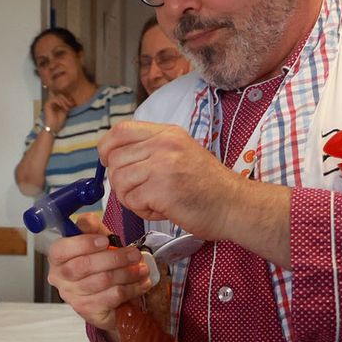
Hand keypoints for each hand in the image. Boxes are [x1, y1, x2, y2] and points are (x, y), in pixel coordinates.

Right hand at [41, 92, 71, 132]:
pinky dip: (59, 102)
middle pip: (61, 94)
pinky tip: (62, 107)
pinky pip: (54, 99)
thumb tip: (71, 98)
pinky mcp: (47, 104)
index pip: (62, 96)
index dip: (68, 98)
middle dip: (67, 99)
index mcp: (56, 103)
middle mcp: (52, 102)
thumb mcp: (65, 111)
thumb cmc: (59, 121)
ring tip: (66, 108)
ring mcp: (49, 102)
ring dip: (64, 101)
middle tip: (71, 105)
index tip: (72, 104)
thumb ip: (67, 104)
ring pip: (58, 96)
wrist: (53, 127)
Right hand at [46, 214, 150, 331]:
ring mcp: (73, 297)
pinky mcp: (88, 311)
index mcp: (58, 259)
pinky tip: (141, 283)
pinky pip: (112, 296)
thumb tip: (87, 219)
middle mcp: (60, 279)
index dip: (83, 244)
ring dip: (127, 273)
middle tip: (134, 254)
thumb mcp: (97, 243)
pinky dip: (131, 288)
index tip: (105, 241)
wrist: (109, 299)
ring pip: (102, 281)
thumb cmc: (100, 267)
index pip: (61, 250)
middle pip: (84, 266)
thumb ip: (92, 229)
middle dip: (114, 258)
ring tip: (141, 269)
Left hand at [98, 120, 241, 239]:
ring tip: (153, 202)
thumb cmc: (207, 186)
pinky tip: (162, 210)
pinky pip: (132, 201)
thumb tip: (113, 157)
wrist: (234, 205)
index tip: (108, 162)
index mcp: (167, 133)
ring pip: (120, 181)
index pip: (120, 130)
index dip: (106, 148)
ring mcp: (163, 166)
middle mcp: (164, 144)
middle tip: (141, 192)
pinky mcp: (162, 190)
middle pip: (115, 160)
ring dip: (131, 198)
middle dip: (121, 182)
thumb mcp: (180, 153)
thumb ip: (151, 150)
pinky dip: (142, 211)